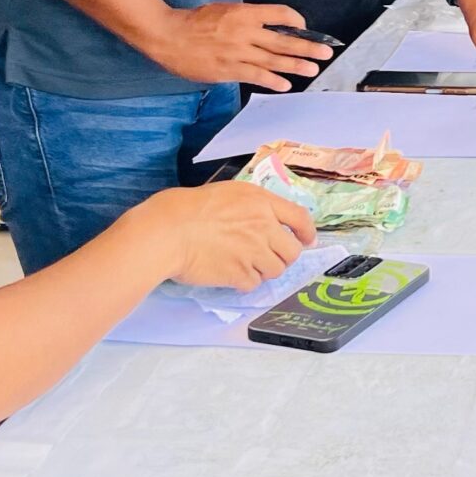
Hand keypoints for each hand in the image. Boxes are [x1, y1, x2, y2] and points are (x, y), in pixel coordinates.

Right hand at [136, 1, 332, 87]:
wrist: (168, 35)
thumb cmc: (195, 21)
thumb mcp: (224, 10)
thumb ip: (247, 18)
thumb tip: (271, 27)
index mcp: (244, 12)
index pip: (280, 13)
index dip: (296, 20)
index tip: (305, 27)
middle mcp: (244, 31)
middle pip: (283, 39)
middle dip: (307, 46)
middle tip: (326, 52)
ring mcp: (237, 52)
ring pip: (273, 59)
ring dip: (295, 65)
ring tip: (313, 69)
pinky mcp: (228, 69)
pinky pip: (255, 75)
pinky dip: (272, 80)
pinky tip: (285, 85)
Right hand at [136, 181, 315, 289]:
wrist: (169, 231)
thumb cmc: (191, 208)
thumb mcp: (229, 193)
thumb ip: (253, 206)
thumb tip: (267, 220)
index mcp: (262, 203)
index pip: (300, 218)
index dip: (306, 232)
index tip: (306, 240)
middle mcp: (263, 227)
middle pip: (292, 251)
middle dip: (283, 257)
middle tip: (267, 256)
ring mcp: (253, 252)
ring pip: (275, 270)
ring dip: (263, 270)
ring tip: (243, 263)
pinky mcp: (239, 274)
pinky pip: (253, 284)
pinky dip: (244, 282)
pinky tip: (230, 273)